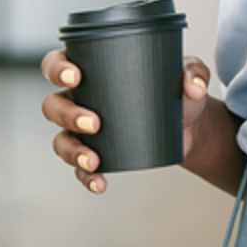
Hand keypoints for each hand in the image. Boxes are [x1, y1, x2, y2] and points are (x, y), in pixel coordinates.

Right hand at [40, 48, 213, 194]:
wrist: (187, 126)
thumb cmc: (175, 89)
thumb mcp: (186, 73)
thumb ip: (194, 72)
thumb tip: (192, 85)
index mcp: (90, 68)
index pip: (57, 64)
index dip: (57, 69)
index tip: (75, 76)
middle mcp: (79, 98)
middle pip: (52, 104)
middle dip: (67, 114)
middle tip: (94, 122)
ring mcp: (84, 130)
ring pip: (60, 139)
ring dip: (72, 150)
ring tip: (94, 159)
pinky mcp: (98, 155)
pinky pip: (80, 169)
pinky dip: (86, 177)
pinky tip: (100, 182)